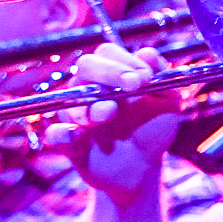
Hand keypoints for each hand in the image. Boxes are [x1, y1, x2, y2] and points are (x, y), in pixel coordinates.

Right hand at [43, 47, 181, 201]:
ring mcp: (78, 115)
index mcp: (113, 76)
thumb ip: (162, 78)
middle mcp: (91, 89)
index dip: (125, 60)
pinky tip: (77, 133)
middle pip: (86, 65)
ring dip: (91, 104)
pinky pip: (55, 134)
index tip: (146, 78)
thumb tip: (147, 54)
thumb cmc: (153, 131)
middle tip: (132, 85)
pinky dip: (61, 132)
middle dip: (109, 72)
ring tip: (110, 111)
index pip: (108, 53)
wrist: (144, 168)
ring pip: (71, 99)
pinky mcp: (70, 142)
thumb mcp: (168, 104)